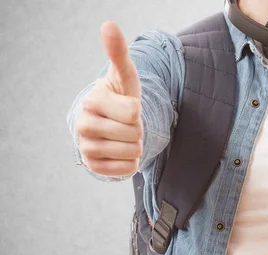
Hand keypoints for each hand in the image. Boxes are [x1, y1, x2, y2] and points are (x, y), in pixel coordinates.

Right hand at [76, 22, 142, 176]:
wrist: (109, 126)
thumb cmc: (120, 99)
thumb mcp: (124, 76)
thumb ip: (118, 53)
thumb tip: (108, 25)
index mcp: (91, 101)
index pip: (134, 112)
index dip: (137, 111)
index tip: (126, 109)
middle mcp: (84, 125)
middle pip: (135, 134)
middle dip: (137, 130)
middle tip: (125, 125)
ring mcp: (87, 148)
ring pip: (133, 152)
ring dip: (135, 146)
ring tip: (123, 137)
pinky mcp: (94, 167)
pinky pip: (128, 169)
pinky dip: (131, 162)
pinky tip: (120, 153)